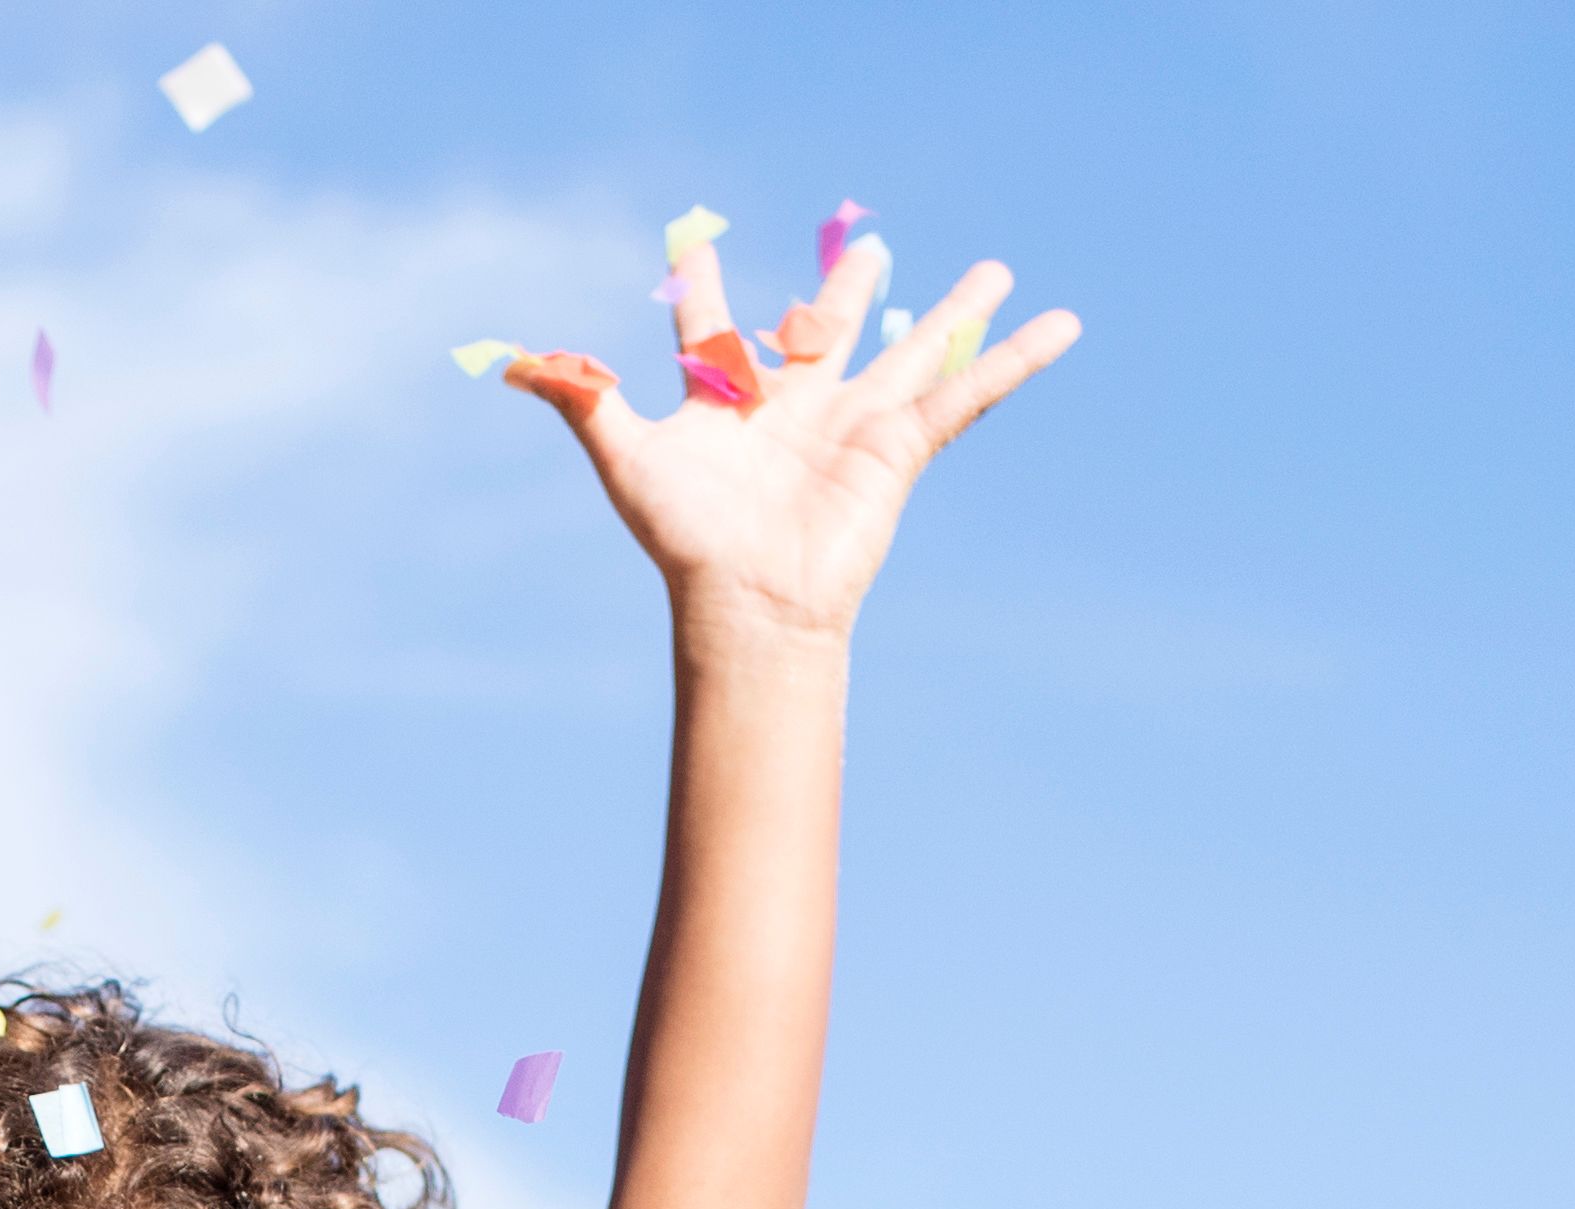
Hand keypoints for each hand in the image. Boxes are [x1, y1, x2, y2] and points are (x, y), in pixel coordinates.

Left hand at [509, 238, 1078, 638]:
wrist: (751, 602)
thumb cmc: (687, 539)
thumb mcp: (629, 460)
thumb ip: (582, 403)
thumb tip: (513, 365)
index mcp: (729, 402)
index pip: (712, 330)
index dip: (699, 288)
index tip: (689, 240)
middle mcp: (795, 407)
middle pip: (829, 330)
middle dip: (847, 291)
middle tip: (868, 250)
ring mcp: (854, 425)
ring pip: (915, 351)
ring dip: (956, 311)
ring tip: (996, 271)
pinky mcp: (901, 446)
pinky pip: (968, 392)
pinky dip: (1014, 361)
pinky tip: (1061, 324)